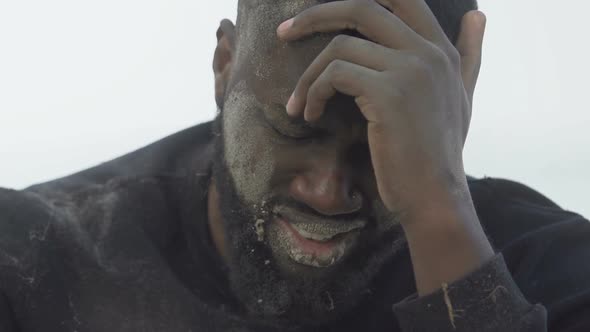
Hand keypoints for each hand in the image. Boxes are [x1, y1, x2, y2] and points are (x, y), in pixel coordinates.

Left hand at [278, 0, 485, 221]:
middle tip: (284, 32)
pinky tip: (311, 115)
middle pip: (362, 7)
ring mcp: (410, 70)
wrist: (435, 196)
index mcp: (441, 49)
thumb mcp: (462, 95)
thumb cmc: (439, 152)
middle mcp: (428, 52)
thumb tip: (479, 13)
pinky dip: (313, 93)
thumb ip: (470, 53)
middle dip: (316, 15)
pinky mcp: (388, 94)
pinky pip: (335, 76)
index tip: (319, 12)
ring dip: (309, 76)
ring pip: (339, 48)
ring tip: (300, 103)